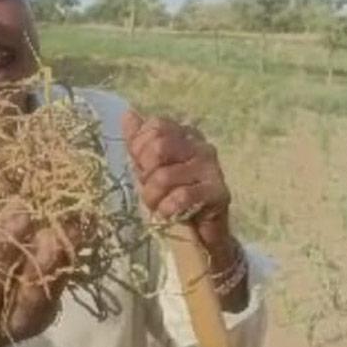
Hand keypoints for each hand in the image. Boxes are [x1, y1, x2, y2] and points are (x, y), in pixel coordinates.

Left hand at [121, 108, 243, 292]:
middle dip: (146, 175)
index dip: (140, 149)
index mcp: (184, 135)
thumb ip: (138, 142)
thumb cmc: (169, 196)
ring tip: (159, 205)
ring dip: (153, 197)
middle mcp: (201, 146)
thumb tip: (128, 114)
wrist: (197, 233)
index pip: (155, 126)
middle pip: (158, 148)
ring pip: (165, 176)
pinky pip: (181, 197)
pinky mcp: (219, 192)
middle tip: (151, 189)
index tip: (142, 168)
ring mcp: (213, 168)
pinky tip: (170, 213)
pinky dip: (167, 209)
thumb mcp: (148, 168)